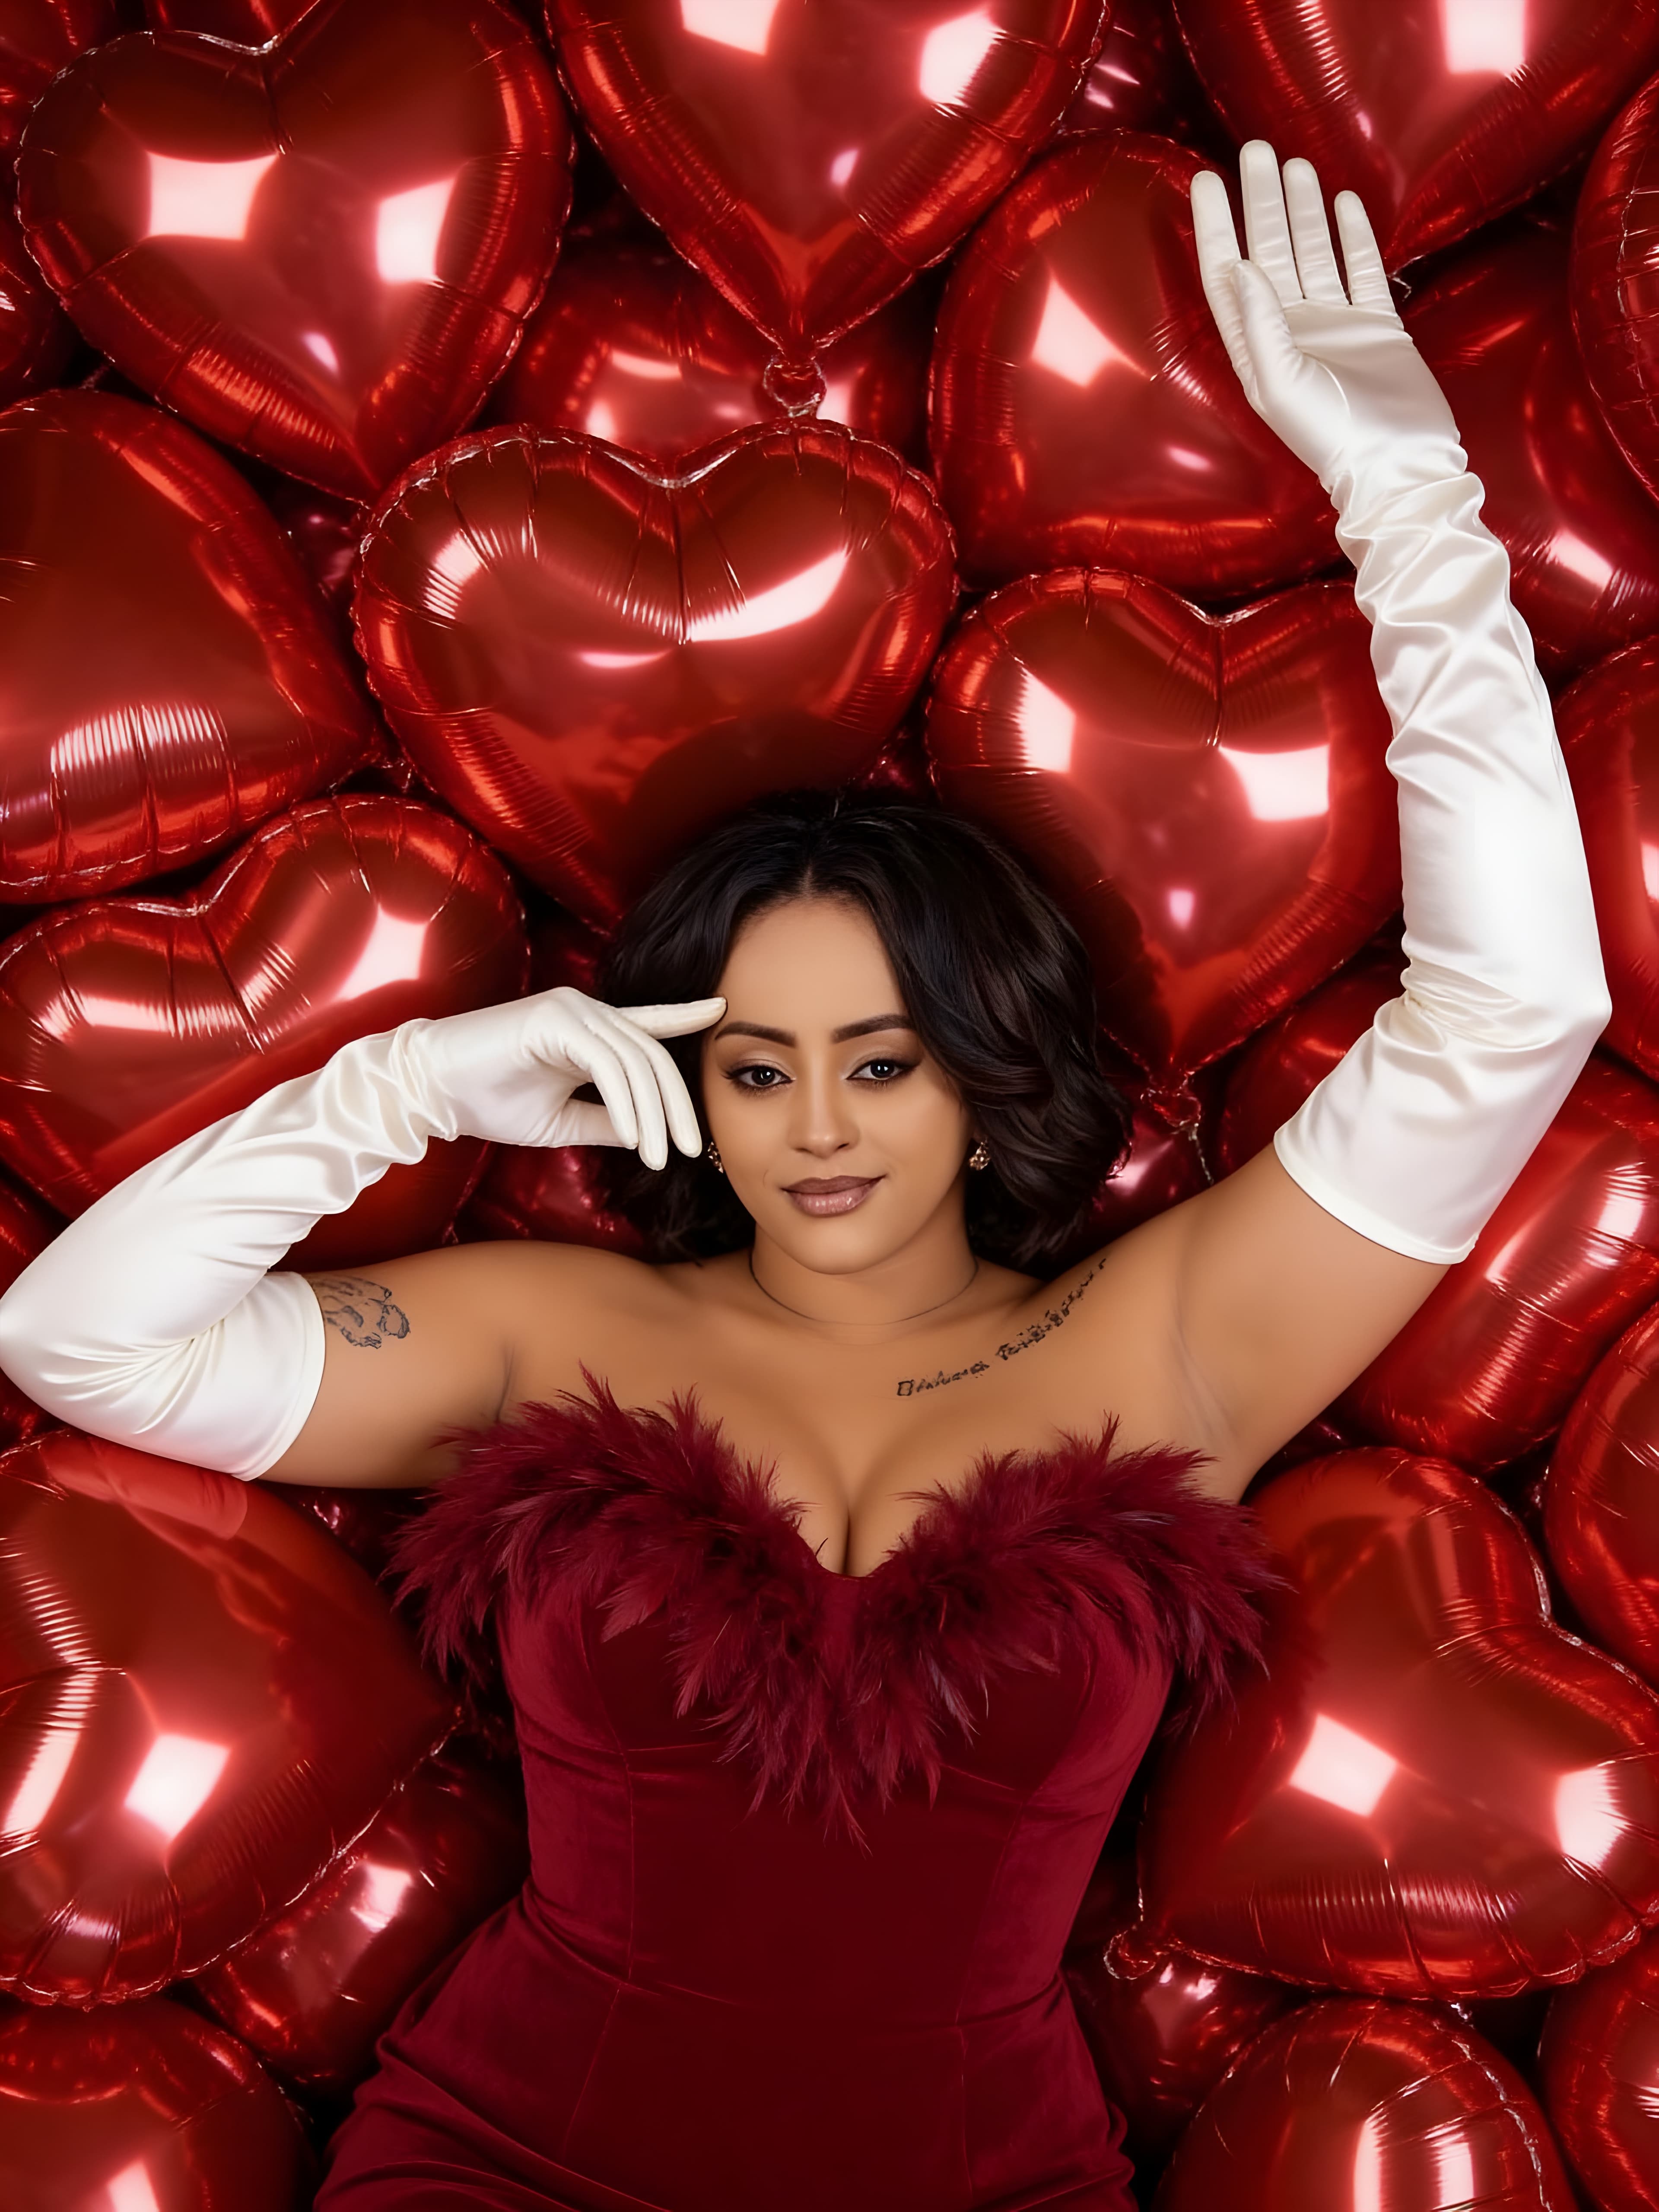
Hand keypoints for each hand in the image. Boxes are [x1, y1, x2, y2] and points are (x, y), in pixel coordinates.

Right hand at [397, 986, 724, 1168]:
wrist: (431, 1091)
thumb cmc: (489, 1102)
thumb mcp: (561, 1120)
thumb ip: (606, 1120)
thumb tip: (647, 1135)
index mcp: (587, 1029)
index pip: (648, 1023)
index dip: (685, 1016)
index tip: (722, 1012)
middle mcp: (585, 1011)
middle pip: (653, 1054)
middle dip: (678, 1105)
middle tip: (696, 1149)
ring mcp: (571, 1010)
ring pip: (635, 1061)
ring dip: (654, 1114)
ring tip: (663, 1156)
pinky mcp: (554, 1019)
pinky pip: (607, 1063)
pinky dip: (627, 1104)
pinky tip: (637, 1138)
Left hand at [1189, 141, 1463, 501]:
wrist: (1399, 462)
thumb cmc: (1332, 434)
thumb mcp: (1282, 382)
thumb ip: (1259, 322)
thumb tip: (1240, 263)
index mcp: (1259, 347)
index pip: (1228, 275)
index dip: (1216, 228)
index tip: (1207, 180)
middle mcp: (1292, 330)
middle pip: (1270, 252)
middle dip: (1261, 202)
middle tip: (1256, 149)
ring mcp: (1334, 326)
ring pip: (1313, 253)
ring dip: (1302, 210)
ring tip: (1293, 164)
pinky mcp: (1376, 327)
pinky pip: (1362, 270)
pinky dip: (1353, 237)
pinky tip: (1344, 202)